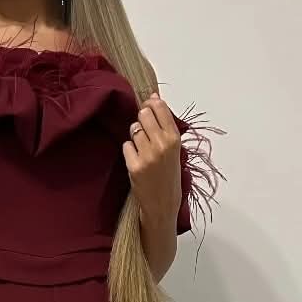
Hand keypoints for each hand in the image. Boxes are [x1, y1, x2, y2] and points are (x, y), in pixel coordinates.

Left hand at [122, 93, 181, 220]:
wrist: (163, 203)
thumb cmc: (169, 176)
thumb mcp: (175, 149)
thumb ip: (165, 125)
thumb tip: (154, 98)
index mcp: (174, 139)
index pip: (160, 107)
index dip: (151, 104)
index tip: (148, 107)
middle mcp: (161, 144)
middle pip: (143, 114)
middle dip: (142, 119)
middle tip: (144, 132)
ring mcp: (147, 155)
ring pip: (133, 129)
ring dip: (135, 136)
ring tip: (142, 149)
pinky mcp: (134, 165)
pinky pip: (126, 146)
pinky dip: (129, 151)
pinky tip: (136, 160)